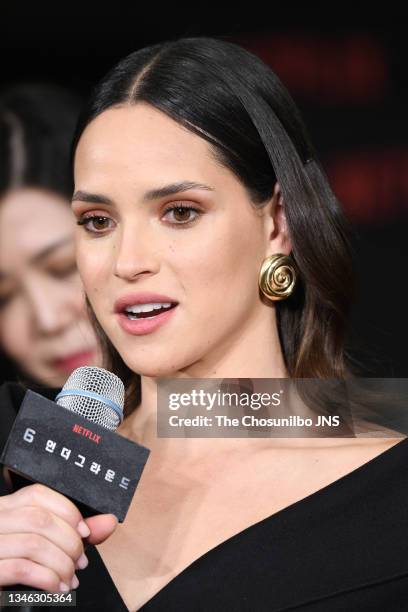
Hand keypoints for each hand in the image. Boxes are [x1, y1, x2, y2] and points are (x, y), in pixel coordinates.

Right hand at [0, 483, 117, 592]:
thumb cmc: (14, 565)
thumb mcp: (44, 544)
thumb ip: (74, 532)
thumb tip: (108, 522)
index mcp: (5, 508)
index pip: (36, 494)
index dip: (67, 511)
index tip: (84, 532)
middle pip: (40, 519)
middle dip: (70, 543)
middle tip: (80, 562)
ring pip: (34, 544)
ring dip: (62, 564)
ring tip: (70, 578)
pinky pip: (22, 569)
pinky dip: (48, 579)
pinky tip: (57, 588)